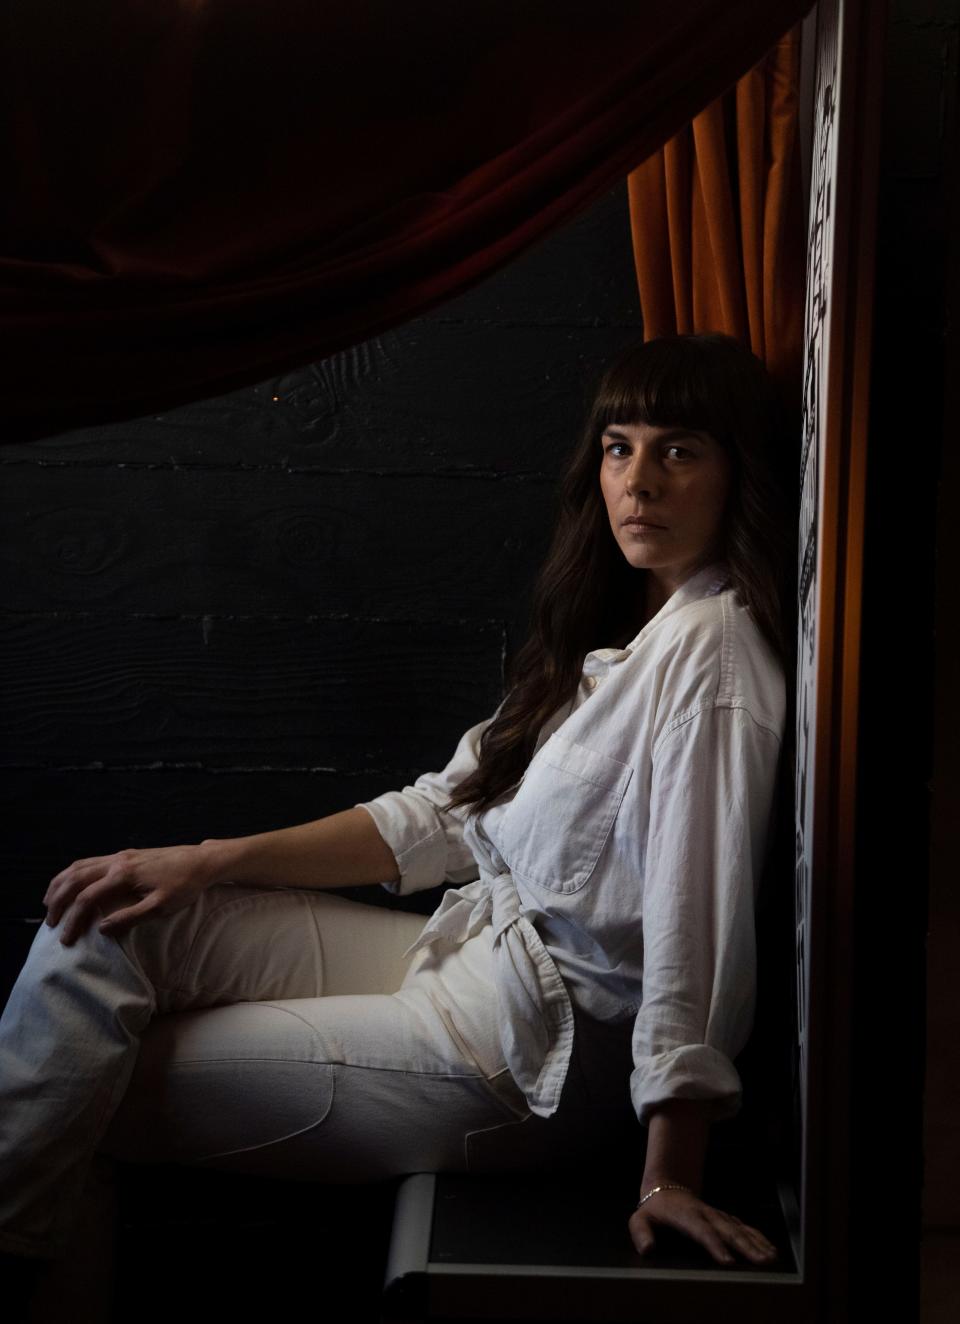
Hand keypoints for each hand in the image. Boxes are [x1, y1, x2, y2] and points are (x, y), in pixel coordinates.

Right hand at [43, 843, 217, 945]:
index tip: (66, 939)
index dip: (73, 920)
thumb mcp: (161, 907)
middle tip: (51, 923)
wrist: (201, 861)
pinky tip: (71, 884)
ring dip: (61, 884)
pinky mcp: (125, 855)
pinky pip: (90, 861)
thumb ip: (130, 917)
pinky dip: (73, 873)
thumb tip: (101, 929)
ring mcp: (120, 856)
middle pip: (75, 879)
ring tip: (50, 903)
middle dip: (59, 901)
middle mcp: (117, 861)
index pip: (88, 898)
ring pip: (79, 866)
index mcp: (124, 875)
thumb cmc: (185, 885)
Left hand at [628, 1186, 777, 1266]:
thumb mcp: (640, 1219)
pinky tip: (770, 1249)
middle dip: (746, 1246)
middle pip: (728, 1230)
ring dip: (756, 1243)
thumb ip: (641, 1233)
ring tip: (771, 1258)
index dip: (715, 1245)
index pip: (702, 1231)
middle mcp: (705, 1213)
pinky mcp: (724, 1218)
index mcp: (686, 1215)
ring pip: (739, 1228)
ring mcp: (717, 1215)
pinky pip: (744, 1227)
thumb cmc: (654, 1209)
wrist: (666, 1187)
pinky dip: (758, 1237)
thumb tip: (648, 1249)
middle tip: (761, 1262)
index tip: (728, 1261)